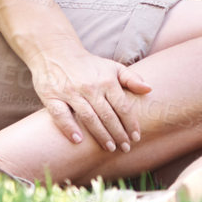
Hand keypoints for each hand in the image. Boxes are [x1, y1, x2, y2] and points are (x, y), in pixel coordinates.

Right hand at [29, 47, 152, 152]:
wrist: (55, 52)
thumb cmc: (89, 65)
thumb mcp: (112, 67)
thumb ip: (131, 79)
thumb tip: (149, 89)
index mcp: (106, 80)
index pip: (122, 106)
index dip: (131, 123)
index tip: (136, 138)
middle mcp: (90, 87)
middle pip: (108, 115)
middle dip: (118, 134)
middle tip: (125, 148)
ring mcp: (70, 92)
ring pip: (88, 118)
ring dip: (100, 135)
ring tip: (110, 148)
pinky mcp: (52, 97)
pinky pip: (61, 115)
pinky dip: (69, 128)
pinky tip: (78, 140)